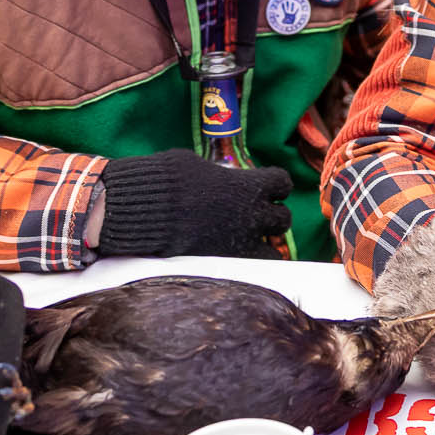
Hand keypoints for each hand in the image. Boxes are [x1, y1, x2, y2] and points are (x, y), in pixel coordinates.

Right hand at [96, 149, 292, 258]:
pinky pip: (253, 267)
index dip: (276, 186)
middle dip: (272, 218)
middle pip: (283, 219)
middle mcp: (253, 214)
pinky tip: (236, 256)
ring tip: (249, 241)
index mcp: (249, 185)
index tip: (268, 188)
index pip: (283, 183)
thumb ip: (220, 177)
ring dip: (265, 244)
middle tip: (258, 218)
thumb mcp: (198, 167)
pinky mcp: (229, 262)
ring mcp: (243, 241)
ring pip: (275, 249)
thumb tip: (220, 180)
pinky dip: (249, 263)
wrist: (150, 212)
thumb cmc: (170, 181)